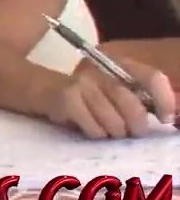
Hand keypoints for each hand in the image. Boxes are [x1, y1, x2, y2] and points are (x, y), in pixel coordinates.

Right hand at [43, 56, 176, 138]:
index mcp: (118, 65)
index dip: (165, 100)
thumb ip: (138, 98)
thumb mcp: (110, 91)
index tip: (164, 119)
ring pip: (115, 122)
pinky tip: (89, 129)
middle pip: (133, 105)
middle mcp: (102, 70)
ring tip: (106, 131)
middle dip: (136, 127)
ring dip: (114, 134)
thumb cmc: (81, 95)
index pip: (152, 77)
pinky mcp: (67, 97)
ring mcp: (83, 82)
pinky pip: (94, 128)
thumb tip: (168, 116)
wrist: (34, 87)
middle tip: (130, 133)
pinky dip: (96, 134)